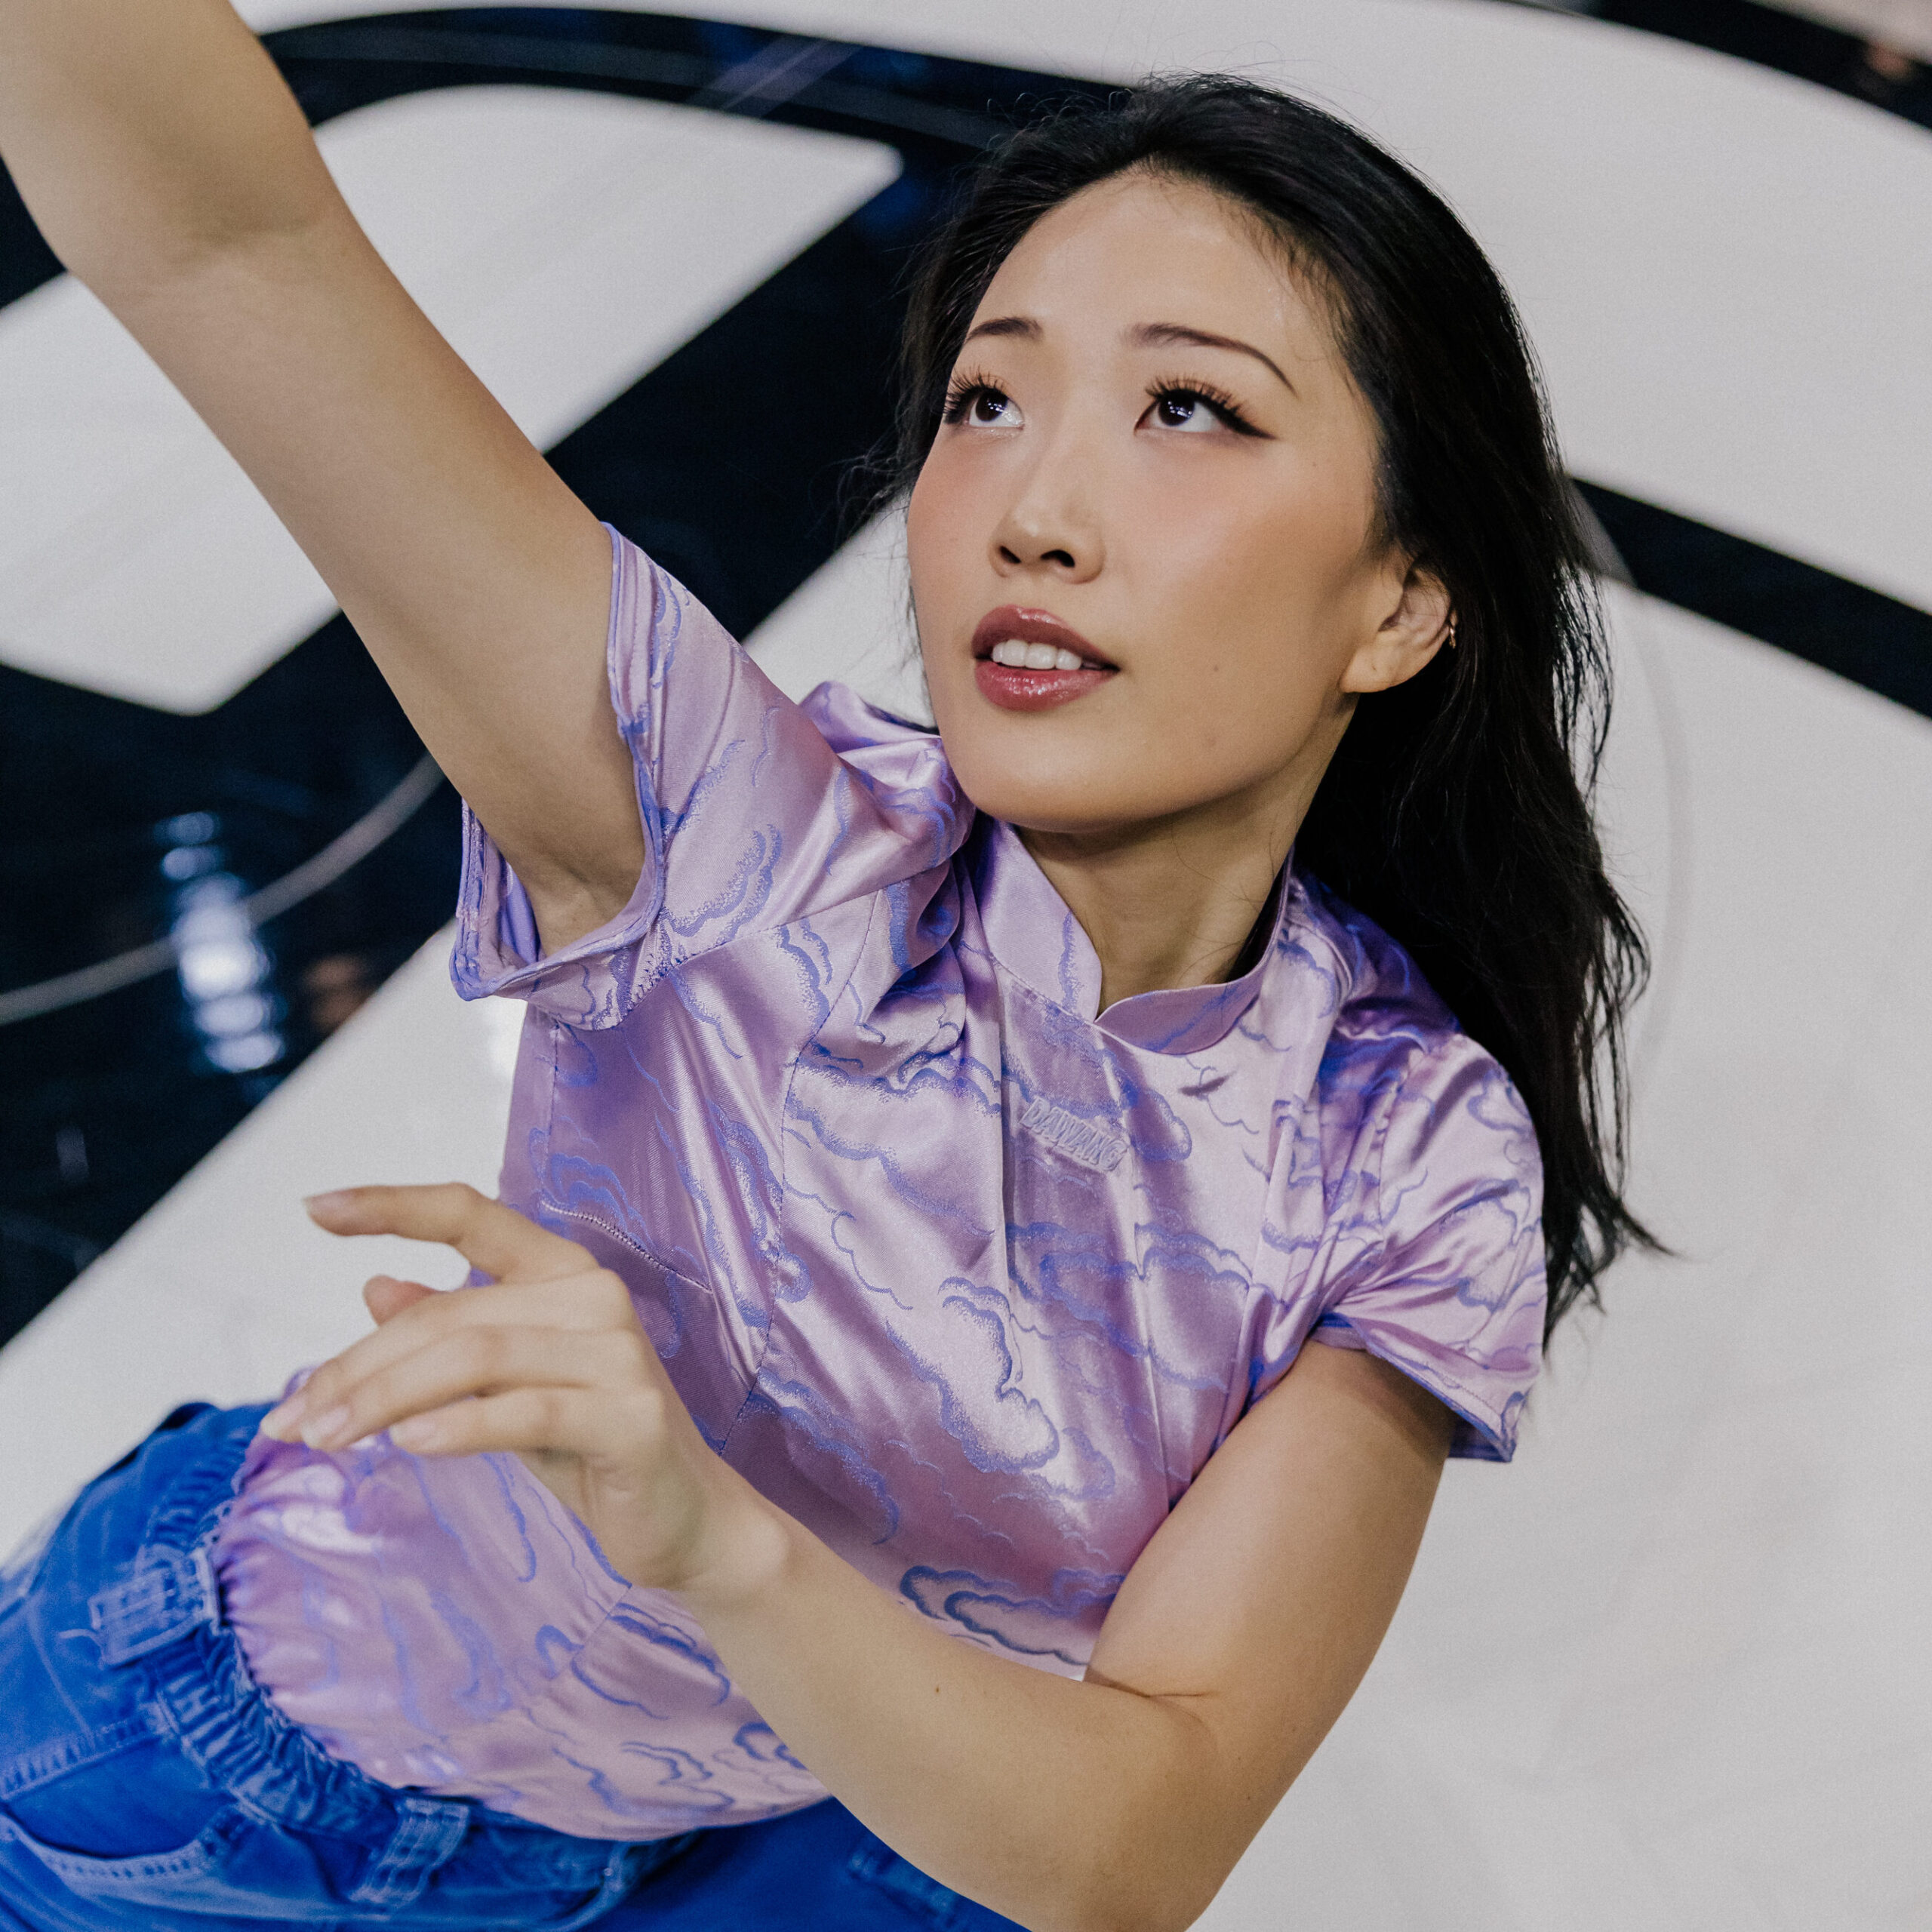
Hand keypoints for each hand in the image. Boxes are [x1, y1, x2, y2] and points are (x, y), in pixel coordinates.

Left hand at [259, 1183, 774, 1595]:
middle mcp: (593, 1294)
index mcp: (562, 1273)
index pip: (471, 1215)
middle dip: (357, 1366)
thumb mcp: (504, 1387)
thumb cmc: (590, 1447)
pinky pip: (524, 1411)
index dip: (392, 1205)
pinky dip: (459, 1425)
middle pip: (450, 1314)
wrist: (686, 1520)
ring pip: (474, 1357)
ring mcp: (617, 1351)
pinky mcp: (628, 1413)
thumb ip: (452, 1337)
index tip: (313, 1209)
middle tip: (291, 1421)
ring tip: (325, 1440)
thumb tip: (375, 1287)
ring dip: (384, 1399)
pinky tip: (410, 1443)